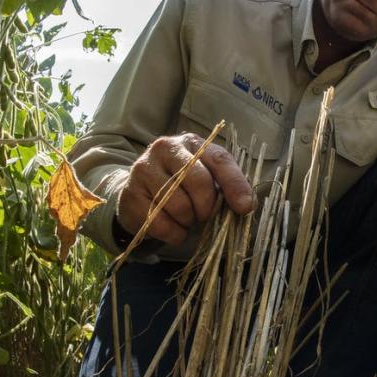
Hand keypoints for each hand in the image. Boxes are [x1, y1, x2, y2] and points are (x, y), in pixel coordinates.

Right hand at [117, 133, 254, 245]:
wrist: (139, 194)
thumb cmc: (181, 187)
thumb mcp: (206, 179)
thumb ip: (226, 186)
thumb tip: (246, 206)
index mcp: (191, 143)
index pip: (219, 160)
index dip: (235, 184)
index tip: (245, 207)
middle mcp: (165, 148)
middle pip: (198, 182)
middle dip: (207, 207)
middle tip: (204, 215)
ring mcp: (143, 169)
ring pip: (179, 205)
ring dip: (188, 222)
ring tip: (186, 219)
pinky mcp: (130, 194)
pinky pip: (160, 223)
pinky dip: (174, 234)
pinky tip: (173, 228)